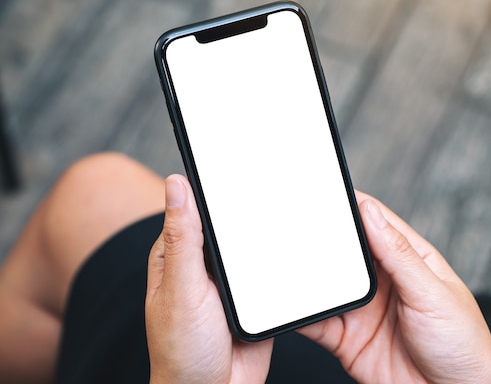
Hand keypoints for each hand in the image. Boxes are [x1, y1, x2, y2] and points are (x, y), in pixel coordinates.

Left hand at [145, 175, 271, 383]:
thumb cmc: (182, 350)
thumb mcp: (181, 288)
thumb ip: (182, 238)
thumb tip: (176, 184)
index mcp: (177, 255)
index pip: (193, 208)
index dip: (212, 186)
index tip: (232, 159)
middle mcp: (204, 265)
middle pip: (228, 225)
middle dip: (247, 209)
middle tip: (273, 179)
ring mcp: (231, 281)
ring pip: (252, 245)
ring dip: (266, 234)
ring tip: (290, 205)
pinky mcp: (256, 296)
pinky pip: (270, 270)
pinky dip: (281, 260)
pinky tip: (296, 246)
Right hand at [299, 192, 490, 383]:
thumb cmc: (462, 345)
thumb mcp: (433, 294)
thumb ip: (399, 254)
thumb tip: (372, 214)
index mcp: (409, 260)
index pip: (375, 222)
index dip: (351, 205)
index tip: (326, 191)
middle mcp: (383, 281)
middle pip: (345, 251)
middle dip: (321, 238)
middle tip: (296, 225)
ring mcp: (363, 309)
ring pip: (327, 284)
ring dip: (308, 276)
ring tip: (288, 262)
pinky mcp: (347, 338)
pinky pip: (318, 322)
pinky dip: (301, 314)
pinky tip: (291, 305)